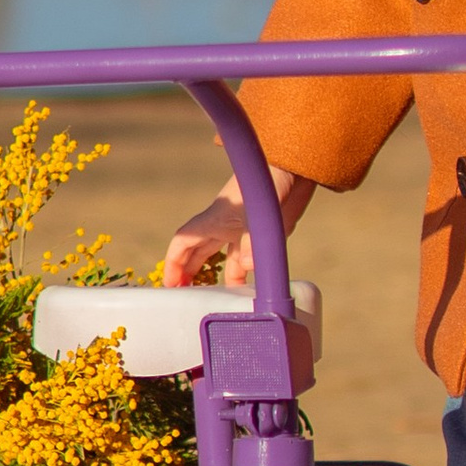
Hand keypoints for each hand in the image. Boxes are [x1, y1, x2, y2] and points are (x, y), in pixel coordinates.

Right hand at [162, 169, 312, 287]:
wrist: (295, 164)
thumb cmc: (271, 177)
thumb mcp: (258, 207)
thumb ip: (252, 239)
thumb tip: (249, 266)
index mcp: (215, 218)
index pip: (184, 241)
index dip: (173, 263)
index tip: (170, 285)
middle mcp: (225, 225)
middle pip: (199, 253)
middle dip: (189, 274)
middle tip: (185, 299)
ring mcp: (244, 230)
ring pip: (223, 257)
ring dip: (217, 277)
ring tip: (214, 300)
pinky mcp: (263, 233)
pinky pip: (247, 258)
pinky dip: (244, 274)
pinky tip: (248, 289)